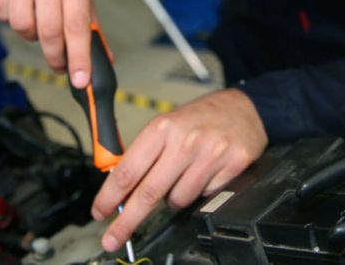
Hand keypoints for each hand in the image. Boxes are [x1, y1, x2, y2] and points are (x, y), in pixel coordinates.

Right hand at [0, 0, 92, 87]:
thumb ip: (90, 24)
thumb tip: (103, 59)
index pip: (77, 24)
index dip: (79, 56)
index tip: (80, 80)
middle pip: (49, 31)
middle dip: (55, 55)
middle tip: (59, 64)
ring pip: (22, 26)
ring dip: (31, 34)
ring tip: (36, 17)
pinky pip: (3, 15)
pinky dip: (11, 18)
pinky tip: (19, 2)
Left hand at [91, 88, 267, 251]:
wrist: (244, 107)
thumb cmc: (202, 117)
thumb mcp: (167, 124)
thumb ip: (145, 153)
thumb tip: (120, 187)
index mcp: (163, 127)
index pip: (128, 170)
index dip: (109, 196)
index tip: (100, 211)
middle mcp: (185, 140)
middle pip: (148, 192)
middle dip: (127, 220)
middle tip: (113, 237)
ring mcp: (210, 154)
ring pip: (178, 200)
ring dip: (174, 198)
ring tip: (182, 178)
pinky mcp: (232, 166)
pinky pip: (204, 197)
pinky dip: (200, 193)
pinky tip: (204, 174)